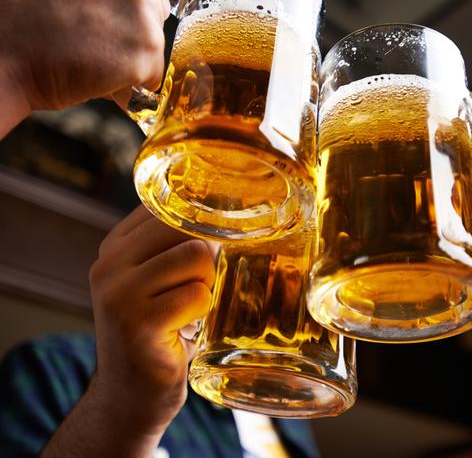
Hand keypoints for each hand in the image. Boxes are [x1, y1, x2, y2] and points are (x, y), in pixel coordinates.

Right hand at [0, 0, 169, 132]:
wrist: (10, 55)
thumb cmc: (32, 20)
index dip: (132, 9)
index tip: (113, 20)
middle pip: (157, 14)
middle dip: (136, 32)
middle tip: (99, 40)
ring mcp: (142, 14)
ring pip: (155, 46)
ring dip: (132, 59)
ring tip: (94, 56)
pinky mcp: (146, 51)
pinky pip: (153, 75)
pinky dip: (133, 82)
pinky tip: (100, 72)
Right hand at [88, 206, 214, 434]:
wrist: (128, 397)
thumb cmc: (157, 332)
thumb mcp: (155, 280)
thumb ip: (175, 245)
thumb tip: (229, 214)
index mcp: (115, 246)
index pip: (170, 207)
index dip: (202, 225)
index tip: (208, 250)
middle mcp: (109, 264)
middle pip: (187, 228)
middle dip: (207, 258)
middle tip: (196, 290)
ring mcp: (119, 293)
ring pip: (196, 256)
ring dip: (207, 286)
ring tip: (189, 310)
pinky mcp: (137, 323)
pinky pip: (197, 295)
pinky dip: (203, 313)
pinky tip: (185, 329)